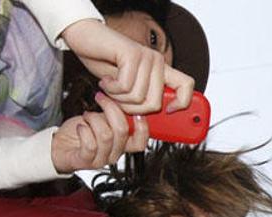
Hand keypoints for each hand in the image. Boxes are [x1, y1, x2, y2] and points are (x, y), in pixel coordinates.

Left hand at [51, 93, 147, 172]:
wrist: (60, 146)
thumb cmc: (81, 132)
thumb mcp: (102, 121)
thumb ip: (115, 116)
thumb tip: (124, 100)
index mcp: (122, 145)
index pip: (141, 141)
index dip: (142, 127)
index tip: (134, 110)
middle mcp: (114, 154)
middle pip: (122, 131)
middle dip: (110, 109)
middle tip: (100, 99)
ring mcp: (101, 159)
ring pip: (105, 135)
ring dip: (93, 119)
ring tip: (87, 115)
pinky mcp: (85, 161)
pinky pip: (90, 144)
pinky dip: (84, 130)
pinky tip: (80, 126)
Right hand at [61, 19, 194, 112]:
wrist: (85, 37)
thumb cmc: (105, 63)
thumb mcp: (127, 87)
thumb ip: (142, 100)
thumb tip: (158, 124)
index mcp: (161, 70)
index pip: (187, 85)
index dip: (183, 102)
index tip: (168, 112)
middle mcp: (157, 62)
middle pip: (155, 103)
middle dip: (132, 110)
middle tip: (118, 99)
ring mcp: (146, 57)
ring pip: (138, 98)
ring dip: (117, 99)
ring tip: (110, 87)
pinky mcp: (133, 54)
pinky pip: (125, 87)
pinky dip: (110, 89)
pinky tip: (105, 80)